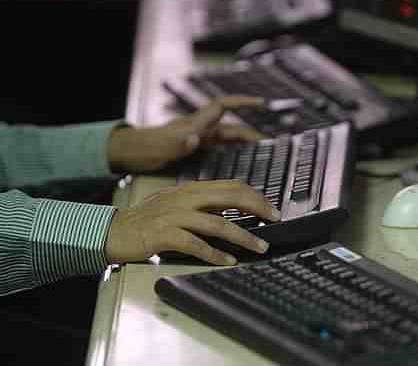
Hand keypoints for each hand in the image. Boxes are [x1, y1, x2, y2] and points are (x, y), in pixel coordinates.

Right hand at [105, 180, 280, 264]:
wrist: (113, 231)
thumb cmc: (147, 220)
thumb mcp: (177, 205)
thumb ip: (203, 205)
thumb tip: (231, 212)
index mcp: (191, 189)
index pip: (231, 186)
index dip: (255, 196)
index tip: (271, 208)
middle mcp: (185, 198)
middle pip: (230, 197)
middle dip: (257, 207)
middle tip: (275, 220)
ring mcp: (174, 215)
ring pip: (217, 223)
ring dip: (243, 236)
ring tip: (259, 246)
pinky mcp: (164, 234)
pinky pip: (195, 244)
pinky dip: (215, 254)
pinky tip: (228, 261)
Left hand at [108, 96, 267, 172]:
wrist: (126, 153)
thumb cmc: (142, 149)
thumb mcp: (161, 148)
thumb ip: (179, 144)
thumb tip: (194, 140)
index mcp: (195, 126)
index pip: (222, 107)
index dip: (243, 102)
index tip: (261, 103)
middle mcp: (199, 131)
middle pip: (230, 128)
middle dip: (250, 132)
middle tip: (270, 143)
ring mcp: (196, 141)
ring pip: (225, 140)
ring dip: (243, 144)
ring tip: (260, 153)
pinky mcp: (192, 152)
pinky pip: (217, 151)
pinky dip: (230, 154)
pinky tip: (237, 163)